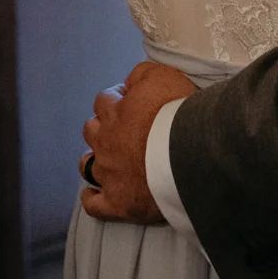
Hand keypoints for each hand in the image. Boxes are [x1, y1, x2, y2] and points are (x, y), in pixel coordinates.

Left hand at [79, 61, 196, 224]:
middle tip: (124, 129)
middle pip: (92, 130)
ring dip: (95, 159)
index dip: (116, 99)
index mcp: (115, 113)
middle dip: (103, 127)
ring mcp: (108, 174)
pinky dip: (91, 199)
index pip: (104, 100)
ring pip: (87, 165)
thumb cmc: (178, 112)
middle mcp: (106, 142)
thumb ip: (142, 73)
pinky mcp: (117, 203)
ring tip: (109, 159)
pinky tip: (92, 194)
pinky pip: (94, 205)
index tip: (131, 102)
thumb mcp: (163, 75)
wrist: (190, 153)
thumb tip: (130, 81)